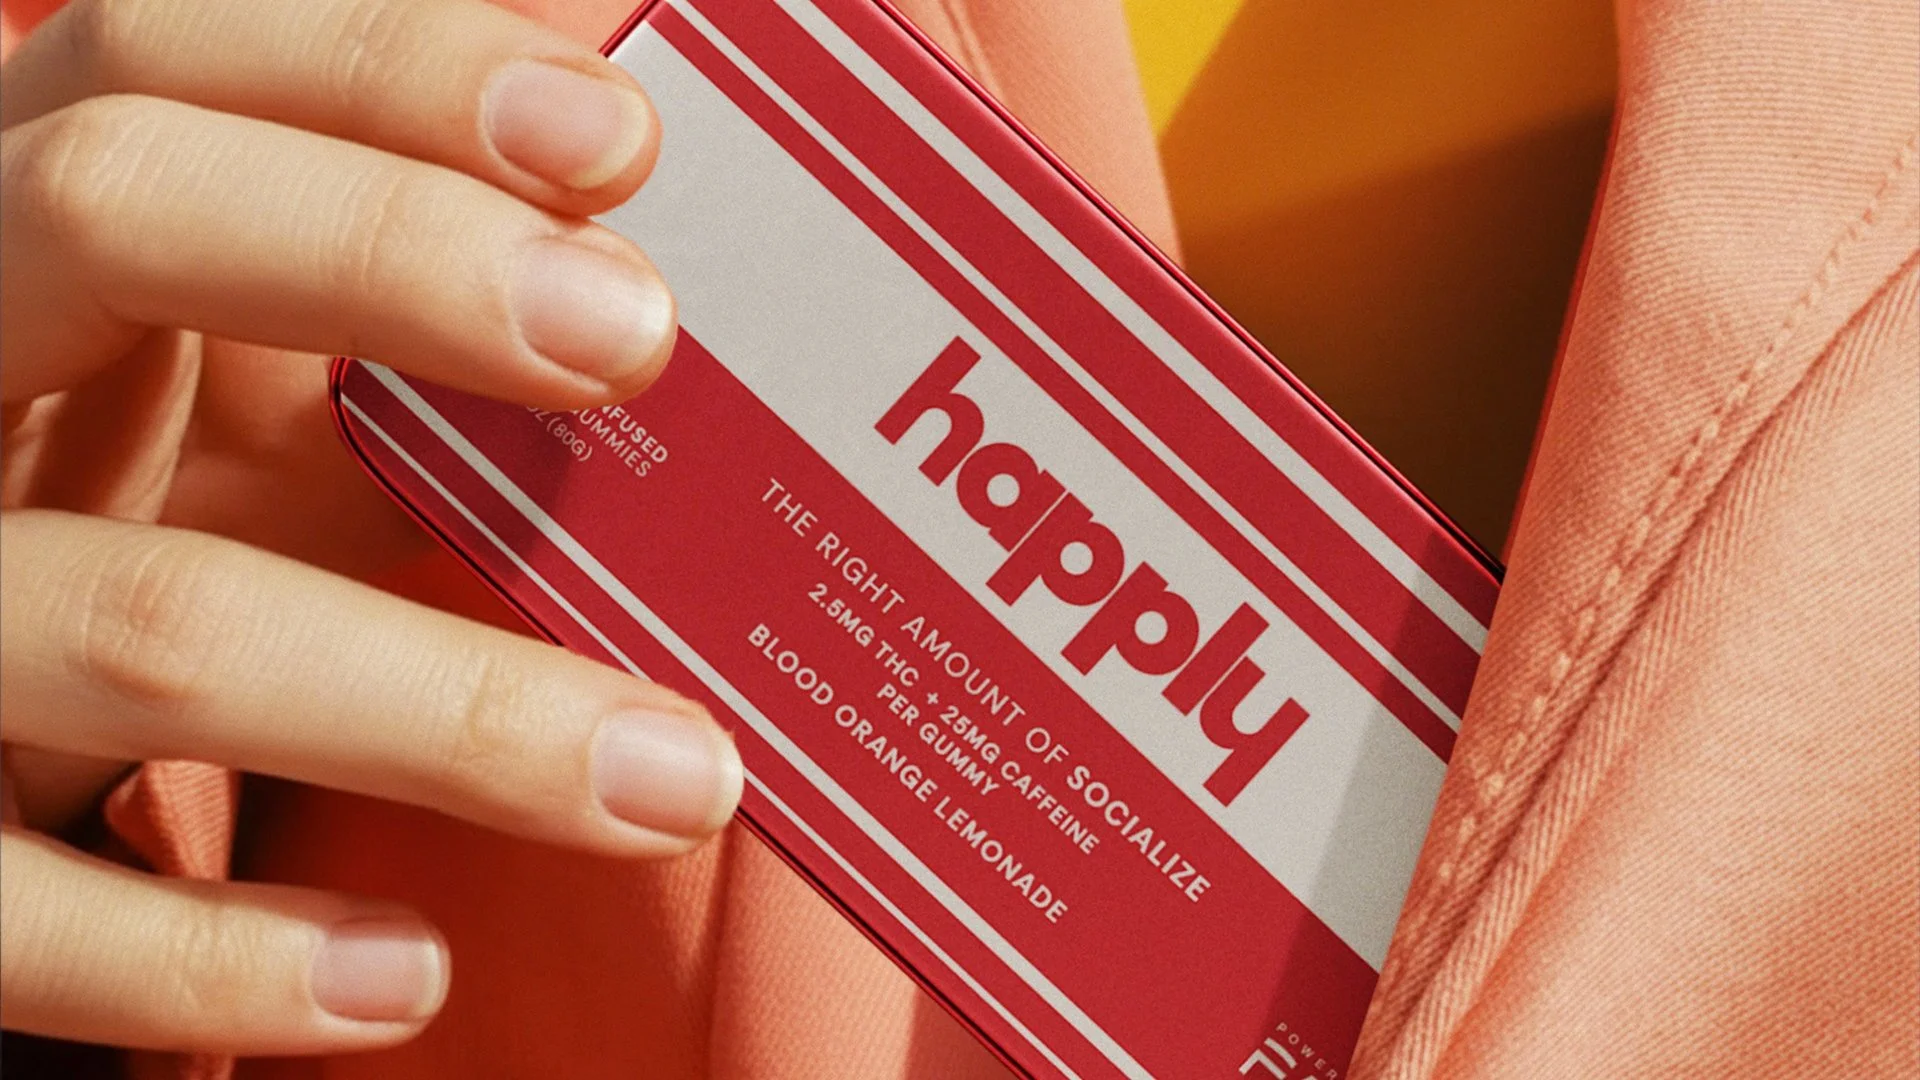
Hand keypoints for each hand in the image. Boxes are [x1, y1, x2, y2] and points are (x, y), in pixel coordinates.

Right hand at [0, 0, 742, 1056]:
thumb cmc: (101, 539)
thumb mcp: (201, 407)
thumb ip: (395, 351)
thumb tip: (667, 310)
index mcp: (22, 245)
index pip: (167, 63)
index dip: (383, 69)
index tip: (616, 138)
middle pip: (104, 211)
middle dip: (387, 254)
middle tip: (642, 335)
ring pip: (144, 616)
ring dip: (445, 704)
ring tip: (677, 778)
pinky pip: (24, 913)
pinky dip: (224, 959)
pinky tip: (408, 974)